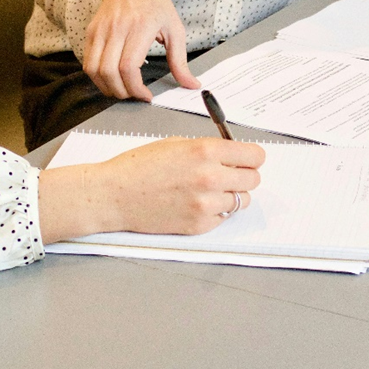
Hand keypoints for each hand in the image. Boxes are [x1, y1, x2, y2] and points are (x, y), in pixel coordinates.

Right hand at [38, 137, 264, 242]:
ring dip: (231, 195)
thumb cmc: (138, 167)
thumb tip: (232, 155)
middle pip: (253, 179)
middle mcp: (210, 177)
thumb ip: (208, 149)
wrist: (114, 195)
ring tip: (209, 191)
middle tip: (228, 175)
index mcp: (205, 151)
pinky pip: (223, 218)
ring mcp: (206, 204)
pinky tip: (196, 204)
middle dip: (243, 176)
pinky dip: (216, 212)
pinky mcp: (199, 225)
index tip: (246, 159)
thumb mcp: (176, 144)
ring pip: (242, 201)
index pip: (255, 156)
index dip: (251, 157)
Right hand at [82, 0, 200, 101]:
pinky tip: (111, 79)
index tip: (146, 95)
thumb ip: (180, 60)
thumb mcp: (174, 29)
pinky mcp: (91, 32)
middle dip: (122, 92)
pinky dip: (97, 77)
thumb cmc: (155, 4)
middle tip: (134, 95)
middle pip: (109, 72)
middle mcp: (117, 28)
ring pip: (94, 70)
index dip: (135, 88)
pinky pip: (88, 62)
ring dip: (107, 87)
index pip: (128, 67)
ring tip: (122, 90)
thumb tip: (191, 84)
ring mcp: (101, 30)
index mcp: (140, 27)